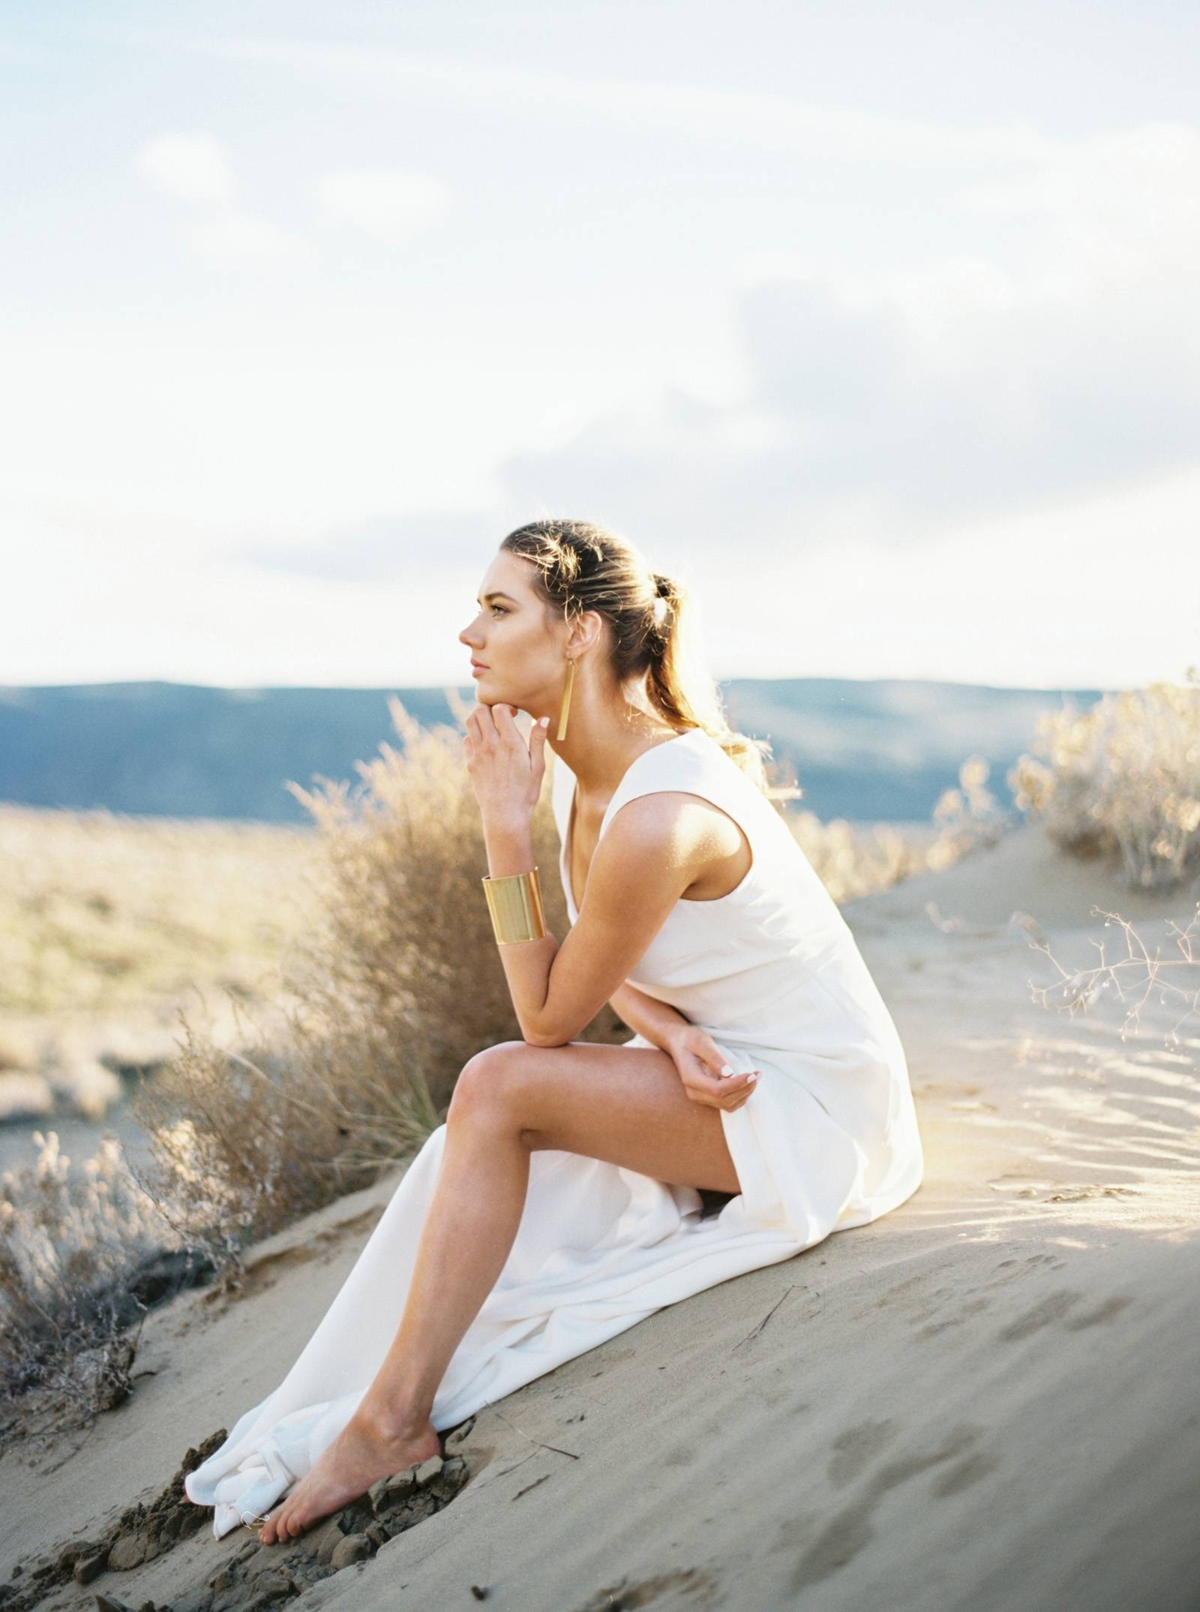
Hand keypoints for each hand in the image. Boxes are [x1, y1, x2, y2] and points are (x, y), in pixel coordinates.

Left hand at [463, 703, 548, 824]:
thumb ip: (538, 740)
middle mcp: (491, 745)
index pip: (499, 709)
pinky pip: (467, 739)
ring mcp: (478, 753)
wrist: (505, 815)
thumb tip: (543, 718)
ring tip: (492, 726)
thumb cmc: (526, 792)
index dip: (507, 705)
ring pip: (470, 721)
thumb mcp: (538, 766)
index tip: (515, 714)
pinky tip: (486, 743)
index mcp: (511, 744)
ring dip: (480, 718)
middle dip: (491, 707)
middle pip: (480, 710)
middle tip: (501, 717)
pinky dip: (474, 735)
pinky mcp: (470, 763)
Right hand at [666, 1025, 757, 1111]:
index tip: (752, 1074)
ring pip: (727, 1105)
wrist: (678, 1043)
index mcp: (691, 1079)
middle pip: (724, 1100)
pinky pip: (727, 1103)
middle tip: (758, 1074)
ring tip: (756, 1077)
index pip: (718, 1090)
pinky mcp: (707, 1097)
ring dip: (745, 1094)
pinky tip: (747, 1083)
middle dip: (745, 1089)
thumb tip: (730, 1074)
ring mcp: (700, 1097)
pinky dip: (740, 1096)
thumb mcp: (702, 1042)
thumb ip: (714, 1058)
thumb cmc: (690, 1040)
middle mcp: (694, 1092)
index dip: (738, 1084)